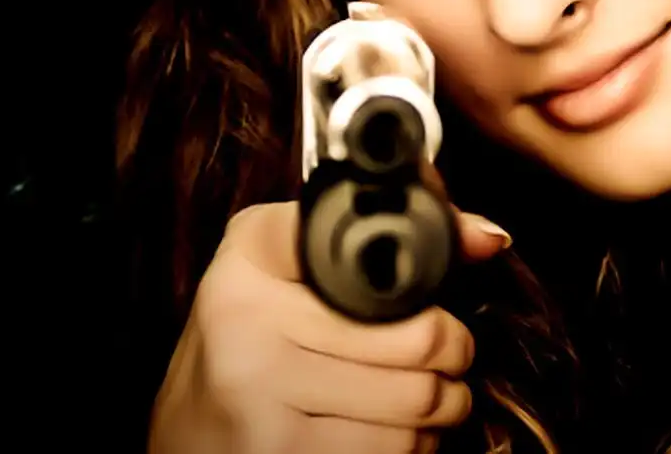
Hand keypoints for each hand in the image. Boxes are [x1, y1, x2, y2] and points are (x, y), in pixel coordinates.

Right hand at [148, 200, 511, 453]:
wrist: (181, 432)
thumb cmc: (251, 339)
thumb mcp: (292, 265)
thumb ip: (386, 239)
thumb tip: (488, 238)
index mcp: (253, 256)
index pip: (380, 258)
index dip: (430, 292)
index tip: (439, 304)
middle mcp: (246, 320)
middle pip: (417, 342)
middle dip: (454, 357)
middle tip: (451, 359)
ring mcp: (256, 393)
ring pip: (413, 405)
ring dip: (442, 410)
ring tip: (431, 399)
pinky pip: (388, 453)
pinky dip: (412, 448)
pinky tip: (393, 434)